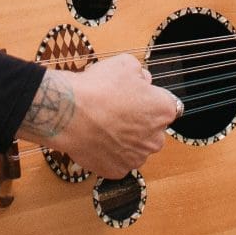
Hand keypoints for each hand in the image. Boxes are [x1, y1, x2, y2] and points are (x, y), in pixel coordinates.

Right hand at [16, 53, 180, 178]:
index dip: (149, 101)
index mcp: (164, 111)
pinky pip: (117, 161)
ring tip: (103, 125)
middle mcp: (156, 138)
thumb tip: (143, 80)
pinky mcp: (118, 170)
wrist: (69, 112)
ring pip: (135, 147)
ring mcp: (136, 157)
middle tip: (116, 111)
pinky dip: (109, 153)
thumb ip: (140, 73)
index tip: (136, 98)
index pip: (166, 107)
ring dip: (125, 139)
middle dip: (139, 123)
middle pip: (152, 130)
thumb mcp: (125, 64)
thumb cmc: (98, 88)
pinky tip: (97, 139)